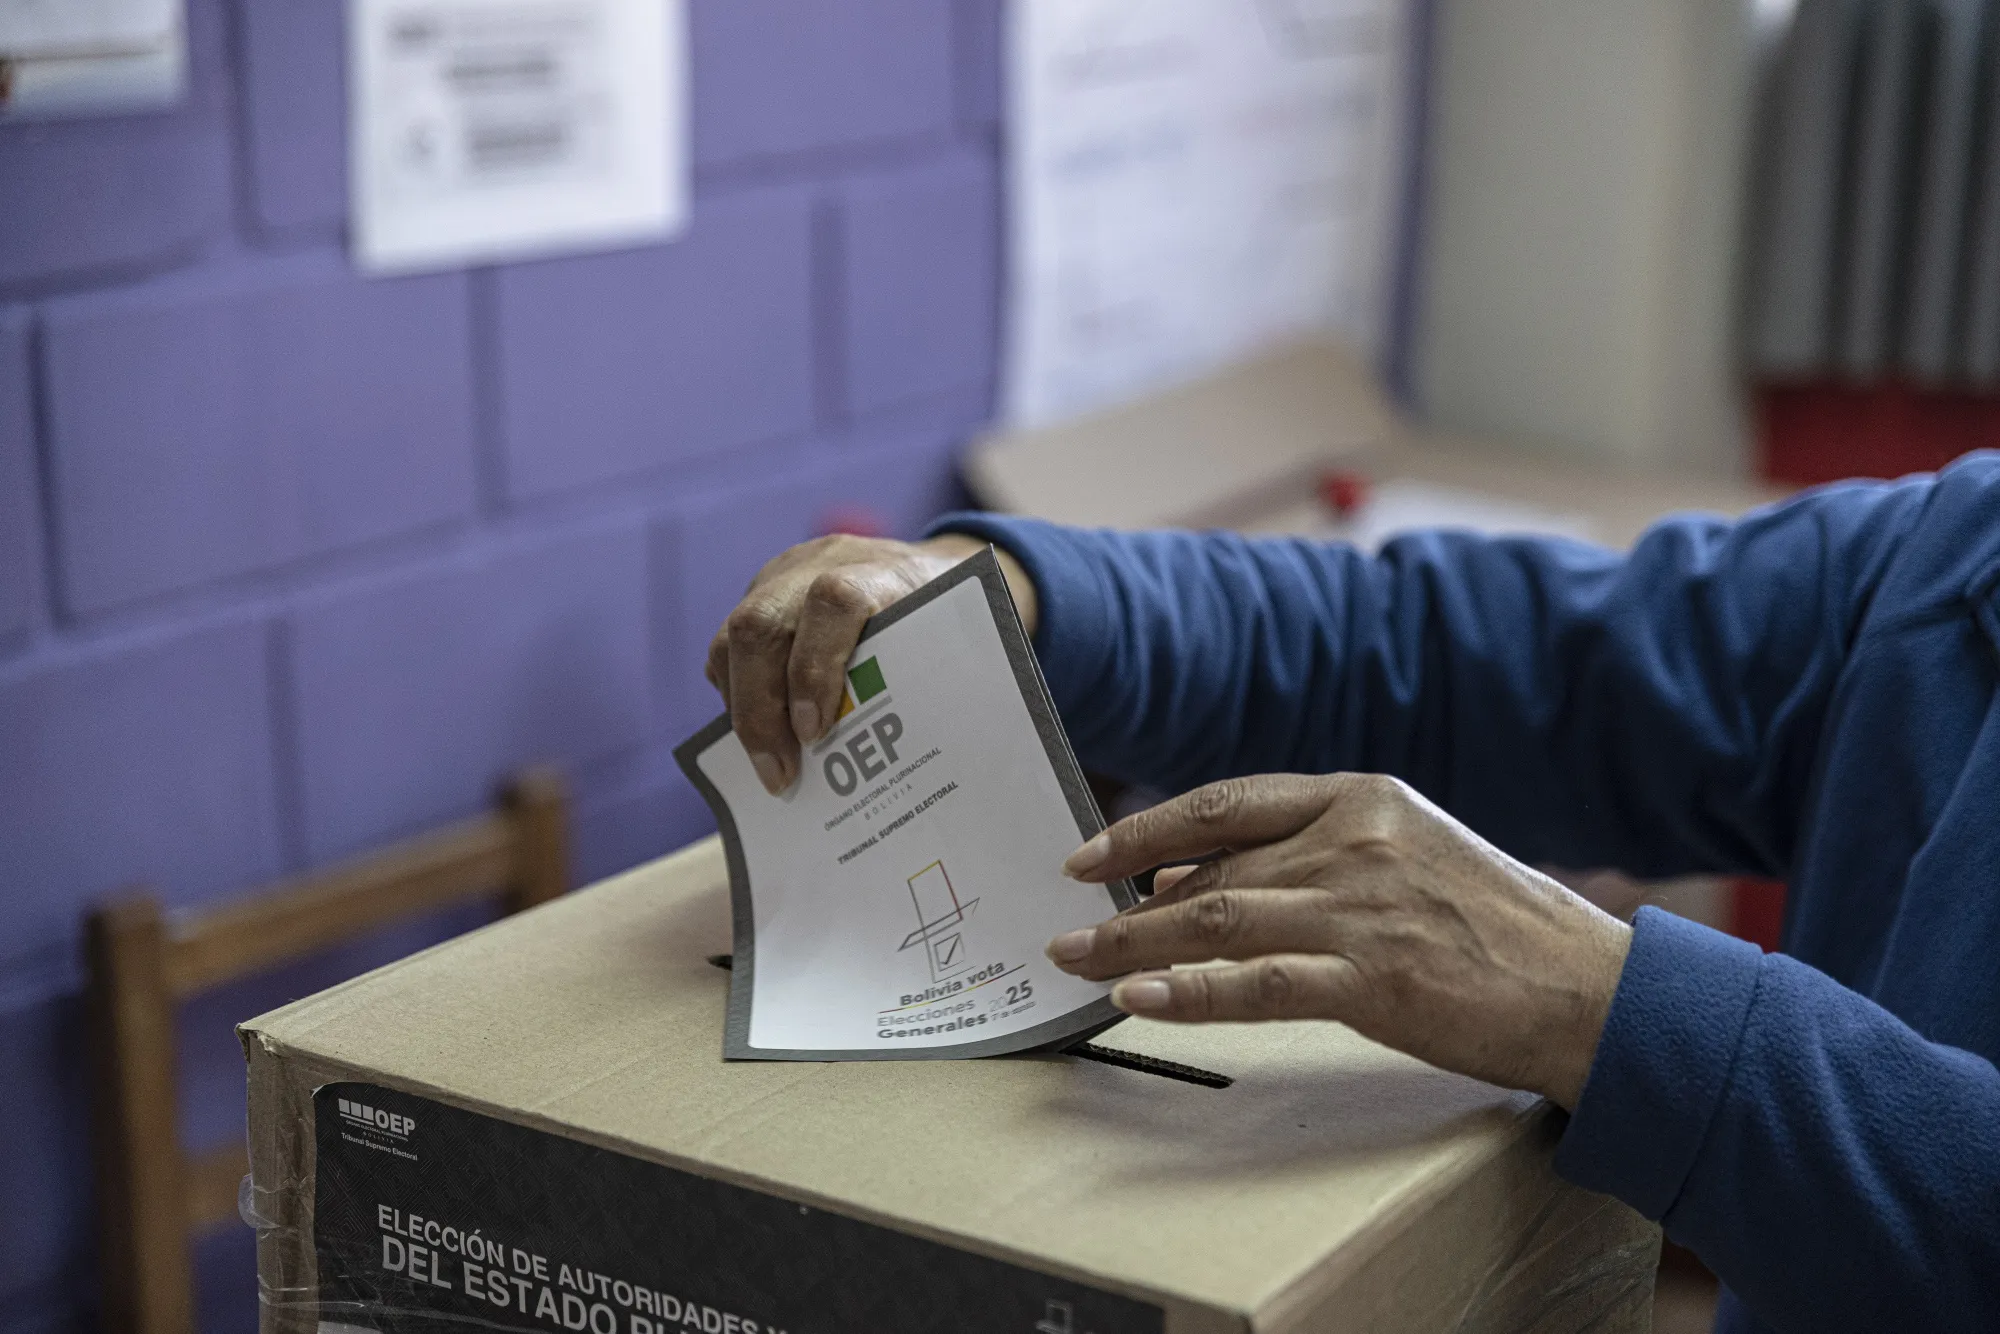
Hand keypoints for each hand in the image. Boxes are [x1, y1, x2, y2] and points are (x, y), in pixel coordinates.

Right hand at [706, 532, 1037, 793]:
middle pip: (761, 623)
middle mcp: (820, 564)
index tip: (816, 732)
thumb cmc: (943, 618)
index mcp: (881, 572)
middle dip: (760, 709)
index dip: (814, 667)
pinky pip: (729, 648)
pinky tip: (762, 736)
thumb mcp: (954, 640)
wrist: (924, 565)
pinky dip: (738, 696)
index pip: (833, 602)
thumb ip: (929, 681)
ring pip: (734, 638)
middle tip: (779, 773)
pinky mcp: (759, 593)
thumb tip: (900, 761)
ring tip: (769, 767)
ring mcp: (783, 576)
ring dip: (743, 710)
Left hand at [1048, 773, 1631, 1108]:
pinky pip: (1254, 985)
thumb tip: (1203, 887)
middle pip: (1208, 871)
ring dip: (1132, 946)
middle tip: (1067, 936)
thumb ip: (1315, 859)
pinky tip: (1138, 1000)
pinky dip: (1187, 993)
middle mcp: (1353, 840)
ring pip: (1214, 920)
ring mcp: (1361, 908)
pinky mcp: (1374, 979)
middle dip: (1124, 906)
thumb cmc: (1498, 929)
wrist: (1590, 989)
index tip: (1089, 855)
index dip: (1146, 828)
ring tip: (1080, 968)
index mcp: (1361, 799)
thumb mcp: (1409, 858)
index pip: (1225, 803)